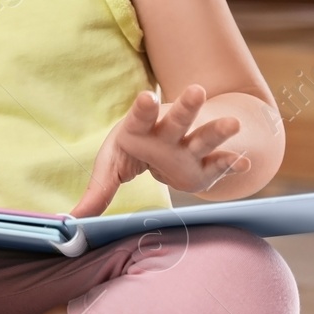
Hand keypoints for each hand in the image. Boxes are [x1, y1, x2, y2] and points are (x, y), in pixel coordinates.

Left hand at [70, 84, 249, 217]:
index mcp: (140, 129)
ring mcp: (189, 148)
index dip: (145, 108)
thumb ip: (96, 192)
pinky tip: (245, 162)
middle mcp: (168, 134)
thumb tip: (69, 223)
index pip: (141, 116)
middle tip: (196, 90)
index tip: (147, 97)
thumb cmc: (131, 152)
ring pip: (204, 137)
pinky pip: (220, 164)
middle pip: (178, 119)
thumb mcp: (110, 168)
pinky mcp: (205, 165)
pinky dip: (232, 163)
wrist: (160, 146)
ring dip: (217, 131)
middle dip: (187, 107)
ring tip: (233, 123)